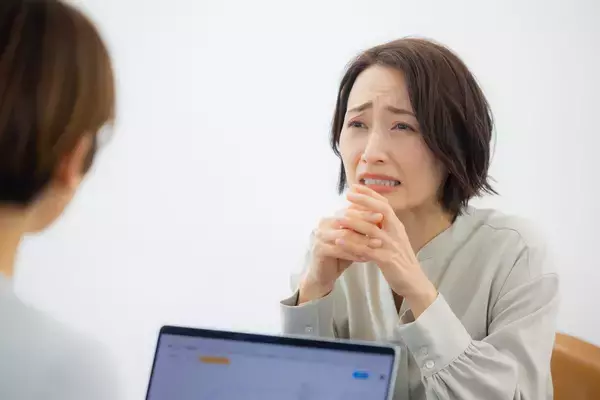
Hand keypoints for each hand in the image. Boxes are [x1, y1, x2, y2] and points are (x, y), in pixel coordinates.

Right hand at [298, 209, 383, 303]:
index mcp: (330, 218)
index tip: (382, 214)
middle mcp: (323, 224)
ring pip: (345, 235)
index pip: (349, 210)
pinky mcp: (319, 249)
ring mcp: (319, 236)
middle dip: (365, 222)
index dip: (365, 212)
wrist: (323, 274)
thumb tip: (381, 216)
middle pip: (346, 219)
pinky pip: (339, 250)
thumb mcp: (352, 239)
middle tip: (381, 225)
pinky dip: (354, 253)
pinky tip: (366, 257)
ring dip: (362, 239)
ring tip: (378, 243)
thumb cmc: (340, 254)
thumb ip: (361, 228)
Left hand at [336, 184, 437, 316]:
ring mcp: (391, 246)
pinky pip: (366, 250)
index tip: (355, 187)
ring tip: (339, 217)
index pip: (384, 204)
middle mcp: (395, 233)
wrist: (414, 282)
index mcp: (396, 226)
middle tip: (348, 194)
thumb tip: (371, 212)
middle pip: (381, 211)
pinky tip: (339, 241)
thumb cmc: (401, 259)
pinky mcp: (386, 260)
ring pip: (371, 230)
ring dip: (354, 223)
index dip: (370, 194)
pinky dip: (352, 245)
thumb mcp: (394, 239)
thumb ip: (384, 226)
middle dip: (364, 201)